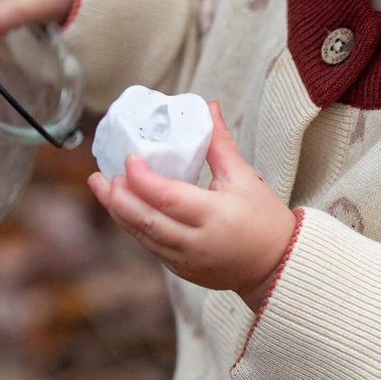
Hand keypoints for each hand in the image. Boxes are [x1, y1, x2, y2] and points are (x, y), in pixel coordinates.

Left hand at [88, 102, 296, 311]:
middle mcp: (196, 242)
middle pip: (145, 221)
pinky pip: (152, 248)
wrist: (278, 264)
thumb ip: (220, 144)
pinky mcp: (183, 271)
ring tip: (104, 190)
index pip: (166, 197)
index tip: (129, 159)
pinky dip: (136, 227)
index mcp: (214, 216)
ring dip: (120, 213)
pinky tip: (127, 210)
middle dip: (118, 198)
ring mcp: (187, 261)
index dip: (142, 178)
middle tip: (102, 176)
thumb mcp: (245, 177)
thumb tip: (208, 108)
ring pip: (143, 237)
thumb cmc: (265, 219)